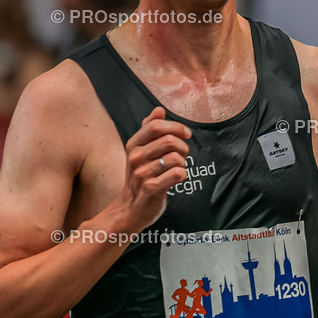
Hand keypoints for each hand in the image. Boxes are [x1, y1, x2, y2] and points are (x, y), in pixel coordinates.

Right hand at [111, 107, 190, 232]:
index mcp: (133, 144)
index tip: (186, 134)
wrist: (131, 208)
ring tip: (177, 168)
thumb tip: (159, 110)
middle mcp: (135, 157)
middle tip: (183, 155)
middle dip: (183, 147)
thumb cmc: (141, 176)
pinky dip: (182, 175)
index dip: (176, 127)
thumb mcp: (140, 151)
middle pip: (169, 141)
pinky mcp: (151, 189)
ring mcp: (142, 174)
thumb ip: (149, 129)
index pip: (155, 126)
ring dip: (183, 163)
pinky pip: (177, 174)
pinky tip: (176, 178)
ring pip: (175, 158)